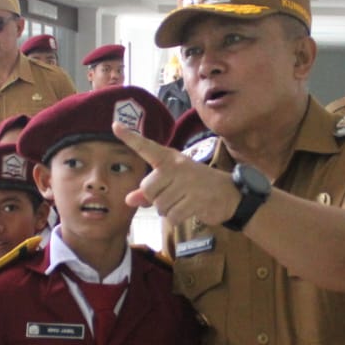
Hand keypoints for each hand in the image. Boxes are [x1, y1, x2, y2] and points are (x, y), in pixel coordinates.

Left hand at [114, 121, 241, 225]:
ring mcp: (187, 183)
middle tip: (174, 195)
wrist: (229, 194)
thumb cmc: (196, 187)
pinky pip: (172, 216)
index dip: (130, 138)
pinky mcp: (195, 200)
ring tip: (183, 201)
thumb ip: (148, 192)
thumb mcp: (172, 184)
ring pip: (159, 205)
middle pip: (148, 189)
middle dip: (156, 199)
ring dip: (168, 210)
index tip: (115, 126)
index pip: (146, 147)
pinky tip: (188, 210)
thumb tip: (128, 200)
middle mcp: (177, 167)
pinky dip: (177, 218)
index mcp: (169, 158)